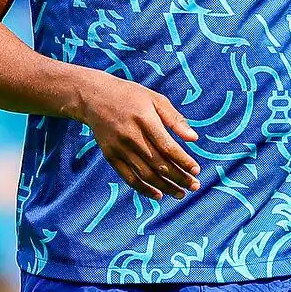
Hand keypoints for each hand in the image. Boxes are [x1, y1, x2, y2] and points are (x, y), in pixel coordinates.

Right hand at [73, 71, 198, 199]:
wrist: (94, 97)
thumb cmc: (130, 96)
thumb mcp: (155, 99)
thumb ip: (175, 119)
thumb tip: (194, 138)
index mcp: (145, 120)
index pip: (168, 147)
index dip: (183, 161)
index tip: (196, 170)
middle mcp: (131, 136)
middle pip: (159, 164)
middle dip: (179, 178)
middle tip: (194, 186)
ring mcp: (119, 148)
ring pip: (145, 174)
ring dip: (165, 187)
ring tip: (180, 193)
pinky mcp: (111, 156)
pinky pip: (129, 178)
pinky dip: (144, 189)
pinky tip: (158, 195)